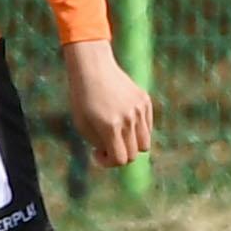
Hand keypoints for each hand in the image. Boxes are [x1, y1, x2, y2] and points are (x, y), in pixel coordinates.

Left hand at [65, 37, 155, 168]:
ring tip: (117, 135)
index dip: (108, 163)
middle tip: (106, 145)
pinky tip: (123, 121)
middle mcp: (128, 120)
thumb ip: (100, 144)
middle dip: (119, 155)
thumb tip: (114, 155)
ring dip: (131, 145)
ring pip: (145, 143)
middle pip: (133, 154)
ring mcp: (139, 110)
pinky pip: (147, 127)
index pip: (120, 159)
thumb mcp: (83, 125)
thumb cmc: (82, 98)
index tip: (97, 153)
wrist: (93, 68)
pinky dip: (137, 130)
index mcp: (110, 127)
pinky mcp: (145, 101)